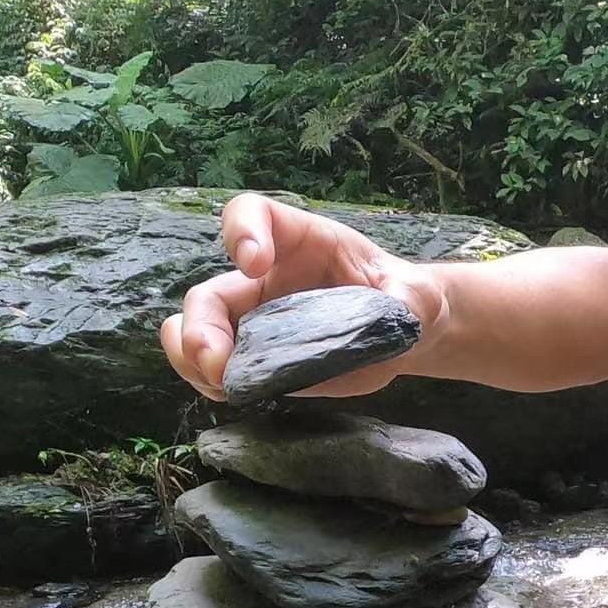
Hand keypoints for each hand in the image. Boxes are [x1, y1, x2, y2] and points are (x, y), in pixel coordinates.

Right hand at [160, 192, 448, 401]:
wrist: (399, 336)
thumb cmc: (402, 299)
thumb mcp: (415, 293)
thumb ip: (408, 298)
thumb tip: (400, 315)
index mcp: (299, 242)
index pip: (251, 214)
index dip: (241, 232)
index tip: (254, 263)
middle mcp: (263, 280)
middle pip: (207, 292)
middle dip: (201, 327)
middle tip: (217, 362)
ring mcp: (252, 323)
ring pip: (195, 333)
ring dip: (193, 360)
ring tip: (218, 381)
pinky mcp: (256, 361)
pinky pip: (214, 372)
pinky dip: (210, 384)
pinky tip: (231, 392)